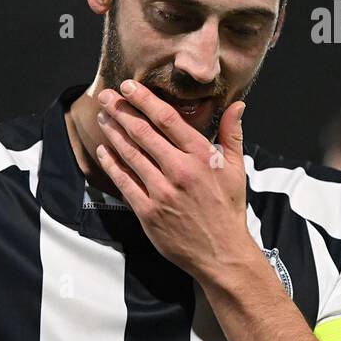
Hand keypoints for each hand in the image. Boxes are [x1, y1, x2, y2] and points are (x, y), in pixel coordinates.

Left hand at [93, 79, 253, 280]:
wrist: (222, 253)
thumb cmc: (228, 210)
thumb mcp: (235, 169)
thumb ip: (231, 135)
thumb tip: (237, 106)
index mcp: (201, 156)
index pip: (167, 119)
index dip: (144, 100)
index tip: (129, 87)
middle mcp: (179, 170)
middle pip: (143, 132)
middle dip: (121, 111)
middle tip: (105, 96)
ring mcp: (161, 191)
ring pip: (130, 154)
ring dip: (113, 133)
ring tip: (103, 118)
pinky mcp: (148, 211)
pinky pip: (124, 182)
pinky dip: (111, 164)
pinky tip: (103, 151)